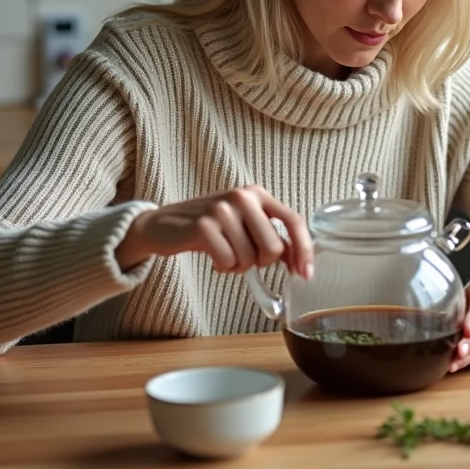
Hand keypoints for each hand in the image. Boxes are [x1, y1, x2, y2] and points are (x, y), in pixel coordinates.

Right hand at [115, 185, 312, 278]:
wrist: (164, 225)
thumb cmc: (211, 228)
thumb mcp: (245, 225)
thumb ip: (271, 237)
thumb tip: (299, 262)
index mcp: (258, 194)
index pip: (293, 220)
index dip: (304, 249)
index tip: (306, 274)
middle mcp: (242, 196)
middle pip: (273, 247)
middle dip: (261, 262)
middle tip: (244, 257)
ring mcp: (222, 209)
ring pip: (249, 258)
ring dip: (238, 266)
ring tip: (225, 254)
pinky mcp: (203, 225)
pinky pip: (227, 261)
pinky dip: (223, 267)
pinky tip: (213, 258)